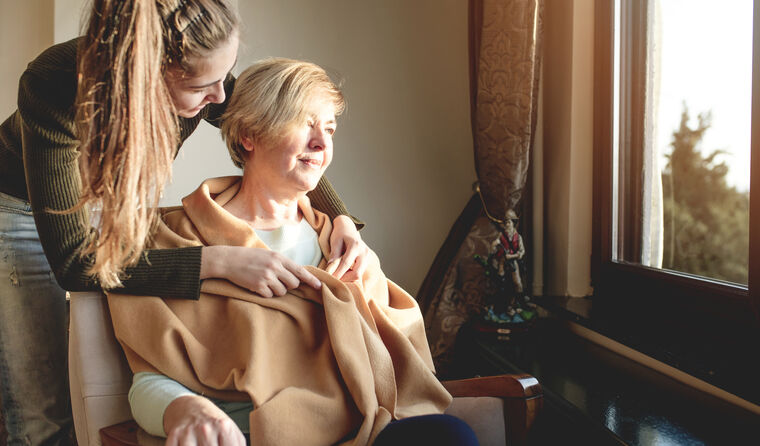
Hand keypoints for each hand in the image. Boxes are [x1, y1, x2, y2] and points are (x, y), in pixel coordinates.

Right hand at [164, 395, 245, 445]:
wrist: (192, 407)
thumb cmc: (215, 424)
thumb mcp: (232, 431)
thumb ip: (238, 444)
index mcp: (224, 427)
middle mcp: (206, 428)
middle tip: (211, 445)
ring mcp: (189, 432)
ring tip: (201, 445)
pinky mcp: (174, 435)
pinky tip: (188, 445)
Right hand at [201, 246, 320, 296]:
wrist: (229, 260)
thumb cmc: (249, 257)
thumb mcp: (268, 255)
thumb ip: (282, 264)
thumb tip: (297, 275)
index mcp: (279, 258)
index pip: (300, 271)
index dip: (311, 280)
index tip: (319, 286)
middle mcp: (275, 267)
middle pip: (293, 284)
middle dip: (289, 286)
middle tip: (278, 282)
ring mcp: (267, 277)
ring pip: (282, 292)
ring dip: (276, 290)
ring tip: (265, 282)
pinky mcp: (258, 286)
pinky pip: (270, 296)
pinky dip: (265, 294)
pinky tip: (257, 286)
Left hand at [325, 215, 369, 280]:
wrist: (348, 228)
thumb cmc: (340, 234)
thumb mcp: (335, 242)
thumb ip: (334, 255)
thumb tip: (330, 269)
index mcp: (356, 245)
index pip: (346, 264)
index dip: (337, 273)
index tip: (330, 279)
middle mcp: (364, 252)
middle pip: (357, 273)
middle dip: (345, 279)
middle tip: (334, 280)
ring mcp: (367, 257)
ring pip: (359, 275)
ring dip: (348, 278)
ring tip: (338, 276)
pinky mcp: (367, 261)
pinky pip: (360, 273)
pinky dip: (351, 276)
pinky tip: (343, 274)